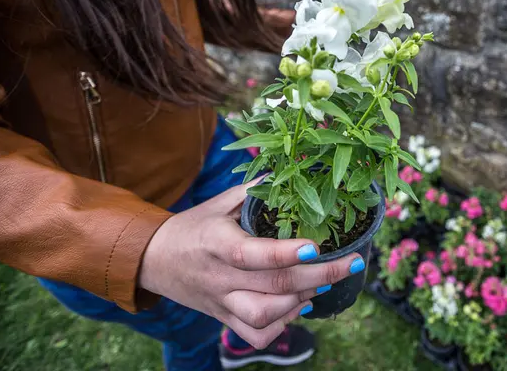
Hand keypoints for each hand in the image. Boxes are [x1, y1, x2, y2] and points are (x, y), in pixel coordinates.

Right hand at [139, 179, 361, 348]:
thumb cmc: (193, 227)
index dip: (286, 253)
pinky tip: (298, 305)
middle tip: (352, 263)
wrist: (154, 259)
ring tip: (322, 283)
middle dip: (320, 275)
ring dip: (300, 300)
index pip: (252, 253)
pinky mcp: (223, 318)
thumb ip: (255, 191)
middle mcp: (220, 277)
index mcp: (216, 243)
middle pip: (272, 285)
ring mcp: (222, 302)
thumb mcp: (218, 202)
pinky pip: (255, 334)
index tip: (316, 247)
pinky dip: (282, 324)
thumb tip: (295, 171)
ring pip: (264, 315)